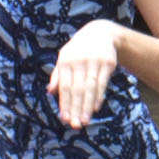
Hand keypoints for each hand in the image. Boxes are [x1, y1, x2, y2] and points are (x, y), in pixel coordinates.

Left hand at [50, 16, 125, 131]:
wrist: (100, 33)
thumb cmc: (77, 50)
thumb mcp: (64, 58)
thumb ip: (58, 75)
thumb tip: (50, 91)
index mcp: (66, 61)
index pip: (65, 87)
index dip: (64, 103)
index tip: (64, 119)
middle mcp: (79, 61)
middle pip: (78, 89)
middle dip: (76, 109)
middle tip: (75, 125)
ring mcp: (94, 62)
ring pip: (90, 88)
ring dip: (87, 106)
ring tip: (85, 121)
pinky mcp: (108, 63)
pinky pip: (102, 83)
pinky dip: (98, 96)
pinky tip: (95, 108)